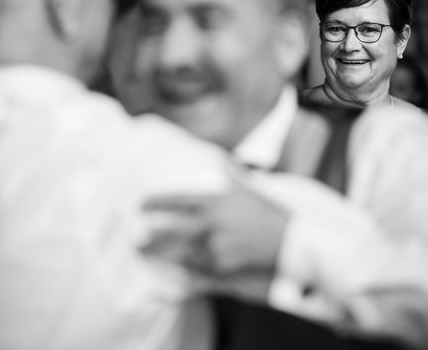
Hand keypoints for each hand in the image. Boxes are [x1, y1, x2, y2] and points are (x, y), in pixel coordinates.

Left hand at [141, 169, 287, 278]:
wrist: (291, 239)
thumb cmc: (267, 211)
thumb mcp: (247, 187)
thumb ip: (230, 173)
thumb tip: (220, 160)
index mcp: (213, 199)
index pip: (175, 199)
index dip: (154, 202)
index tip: (139, 204)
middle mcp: (211, 219)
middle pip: (170, 230)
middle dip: (150, 238)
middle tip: (136, 242)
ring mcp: (216, 242)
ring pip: (187, 252)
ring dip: (181, 255)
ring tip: (168, 258)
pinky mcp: (223, 263)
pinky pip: (205, 267)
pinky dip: (203, 267)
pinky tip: (211, 263)